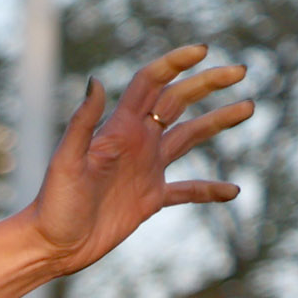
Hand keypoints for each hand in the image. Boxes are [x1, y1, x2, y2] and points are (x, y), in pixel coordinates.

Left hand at [22, 43, 252, 276]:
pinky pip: (187, 190)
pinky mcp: (150, 199)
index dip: (175, 63)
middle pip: (177, 102)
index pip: (150, 84)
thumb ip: (82, 122)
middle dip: (207, 84)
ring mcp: (145, 170)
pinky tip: (232, 191)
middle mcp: (136, 143)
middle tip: (241, 71)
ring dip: (218, 121)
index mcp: (118, 129)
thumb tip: (95, 80)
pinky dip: (209, 189)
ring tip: (248, 107)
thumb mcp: (66, 162)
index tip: (204, 50)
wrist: (50, 246)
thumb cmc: (53, 205)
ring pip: (190, 137)